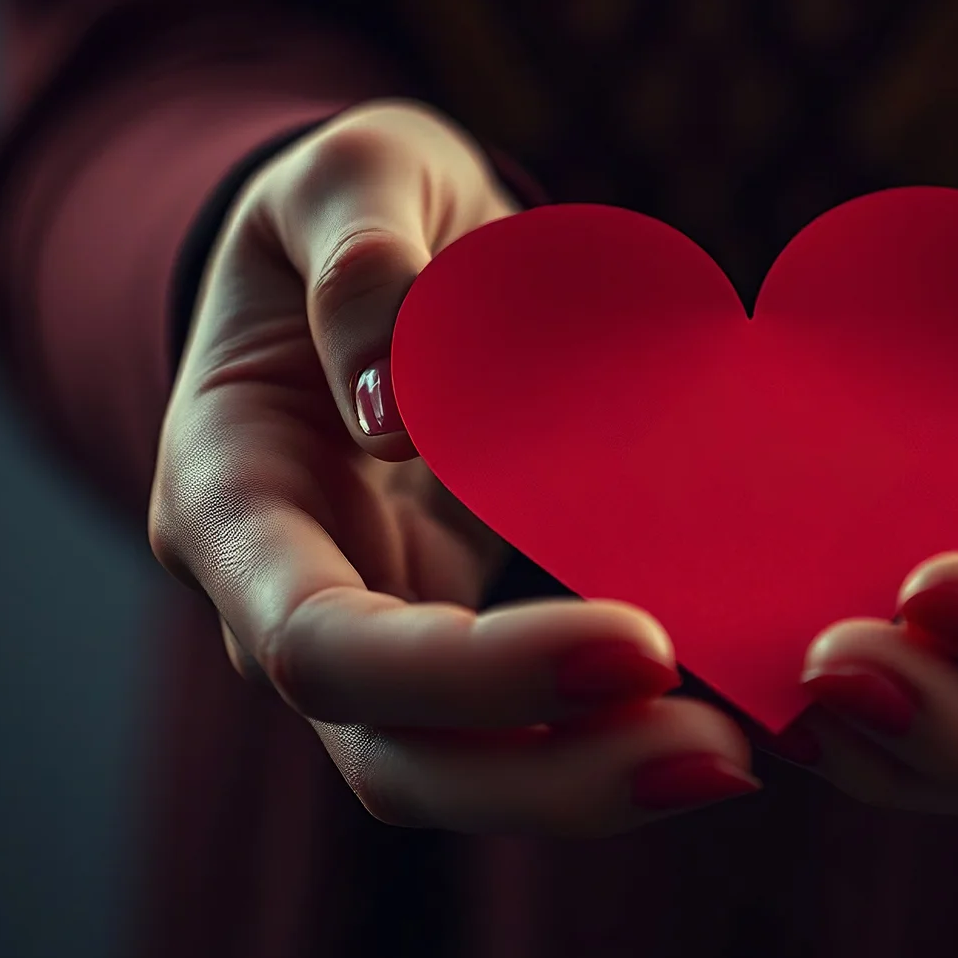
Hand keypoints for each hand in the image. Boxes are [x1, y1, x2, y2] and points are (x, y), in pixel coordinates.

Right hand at [148, 100, 760, 837]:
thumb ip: (362, 253)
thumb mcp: (350, 170)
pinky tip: (717, 726)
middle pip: (387, 755)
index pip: (316, 642)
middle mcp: (278, 598)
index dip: (467, 671)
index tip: (635, 643)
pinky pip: (510, 732)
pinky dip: (602, 741)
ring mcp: (365, 633)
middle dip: (547, 778)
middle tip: (717, 758)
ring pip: (451, 775)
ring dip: (587, 786)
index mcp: (226, 494)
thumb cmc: (350, 208)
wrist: (364, 253)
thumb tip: (394, 408)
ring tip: (731, 762)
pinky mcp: (444, 644)